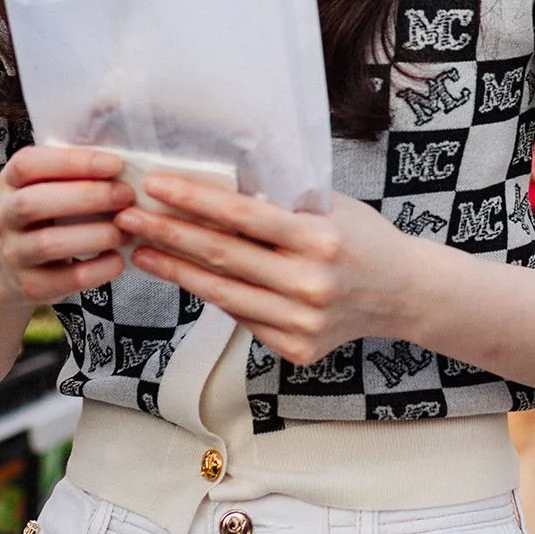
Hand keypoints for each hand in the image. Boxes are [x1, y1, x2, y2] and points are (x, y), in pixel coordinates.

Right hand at [0, 145, 134, 307]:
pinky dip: (96, 270)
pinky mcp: (31, 285)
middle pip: (33, 204)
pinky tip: (118, 260)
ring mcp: (14, 253)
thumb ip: (76, 170)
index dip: (72, 162)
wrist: (10, 264)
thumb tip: (128, 158)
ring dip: (94, 235)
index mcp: (10, 182)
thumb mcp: (48, 185)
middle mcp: (5, 216)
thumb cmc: (46, 213)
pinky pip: (64, 280)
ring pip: (48, 243)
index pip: (29, 165)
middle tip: (126, 195)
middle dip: (87, 197)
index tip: (115, 164)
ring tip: (125, 230)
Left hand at [121, 181, 423, 365]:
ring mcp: (302, 323)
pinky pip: (242, 317)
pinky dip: (212, 295)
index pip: (243, 215)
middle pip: (223, 256)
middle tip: (129, 218)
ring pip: (223, 293)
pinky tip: (186, 276)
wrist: (405, 294)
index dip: (194, 200)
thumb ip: (279, 200)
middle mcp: (310, 285)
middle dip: (168, 234)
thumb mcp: (330, 204)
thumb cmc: (363, 238)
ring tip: (141, 250)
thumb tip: (212, 184)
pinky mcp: (296, 348)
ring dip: (175, 270)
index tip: (155, 186)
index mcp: (320, 240)